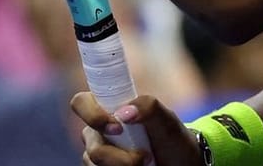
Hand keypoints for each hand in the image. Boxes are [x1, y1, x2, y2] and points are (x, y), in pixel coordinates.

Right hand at [73, 93, 201, 165]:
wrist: (181, 164)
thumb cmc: (172, 138)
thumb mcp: (167, 119)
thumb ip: (148, 106)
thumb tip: (123, 113)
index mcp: (106, 110)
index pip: (81, 103)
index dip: (92, 115)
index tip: (118, 127)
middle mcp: (97, 133)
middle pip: (92, 147)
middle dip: (118, 158)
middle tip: (143, 158)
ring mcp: (98, 155)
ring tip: (146, 165)